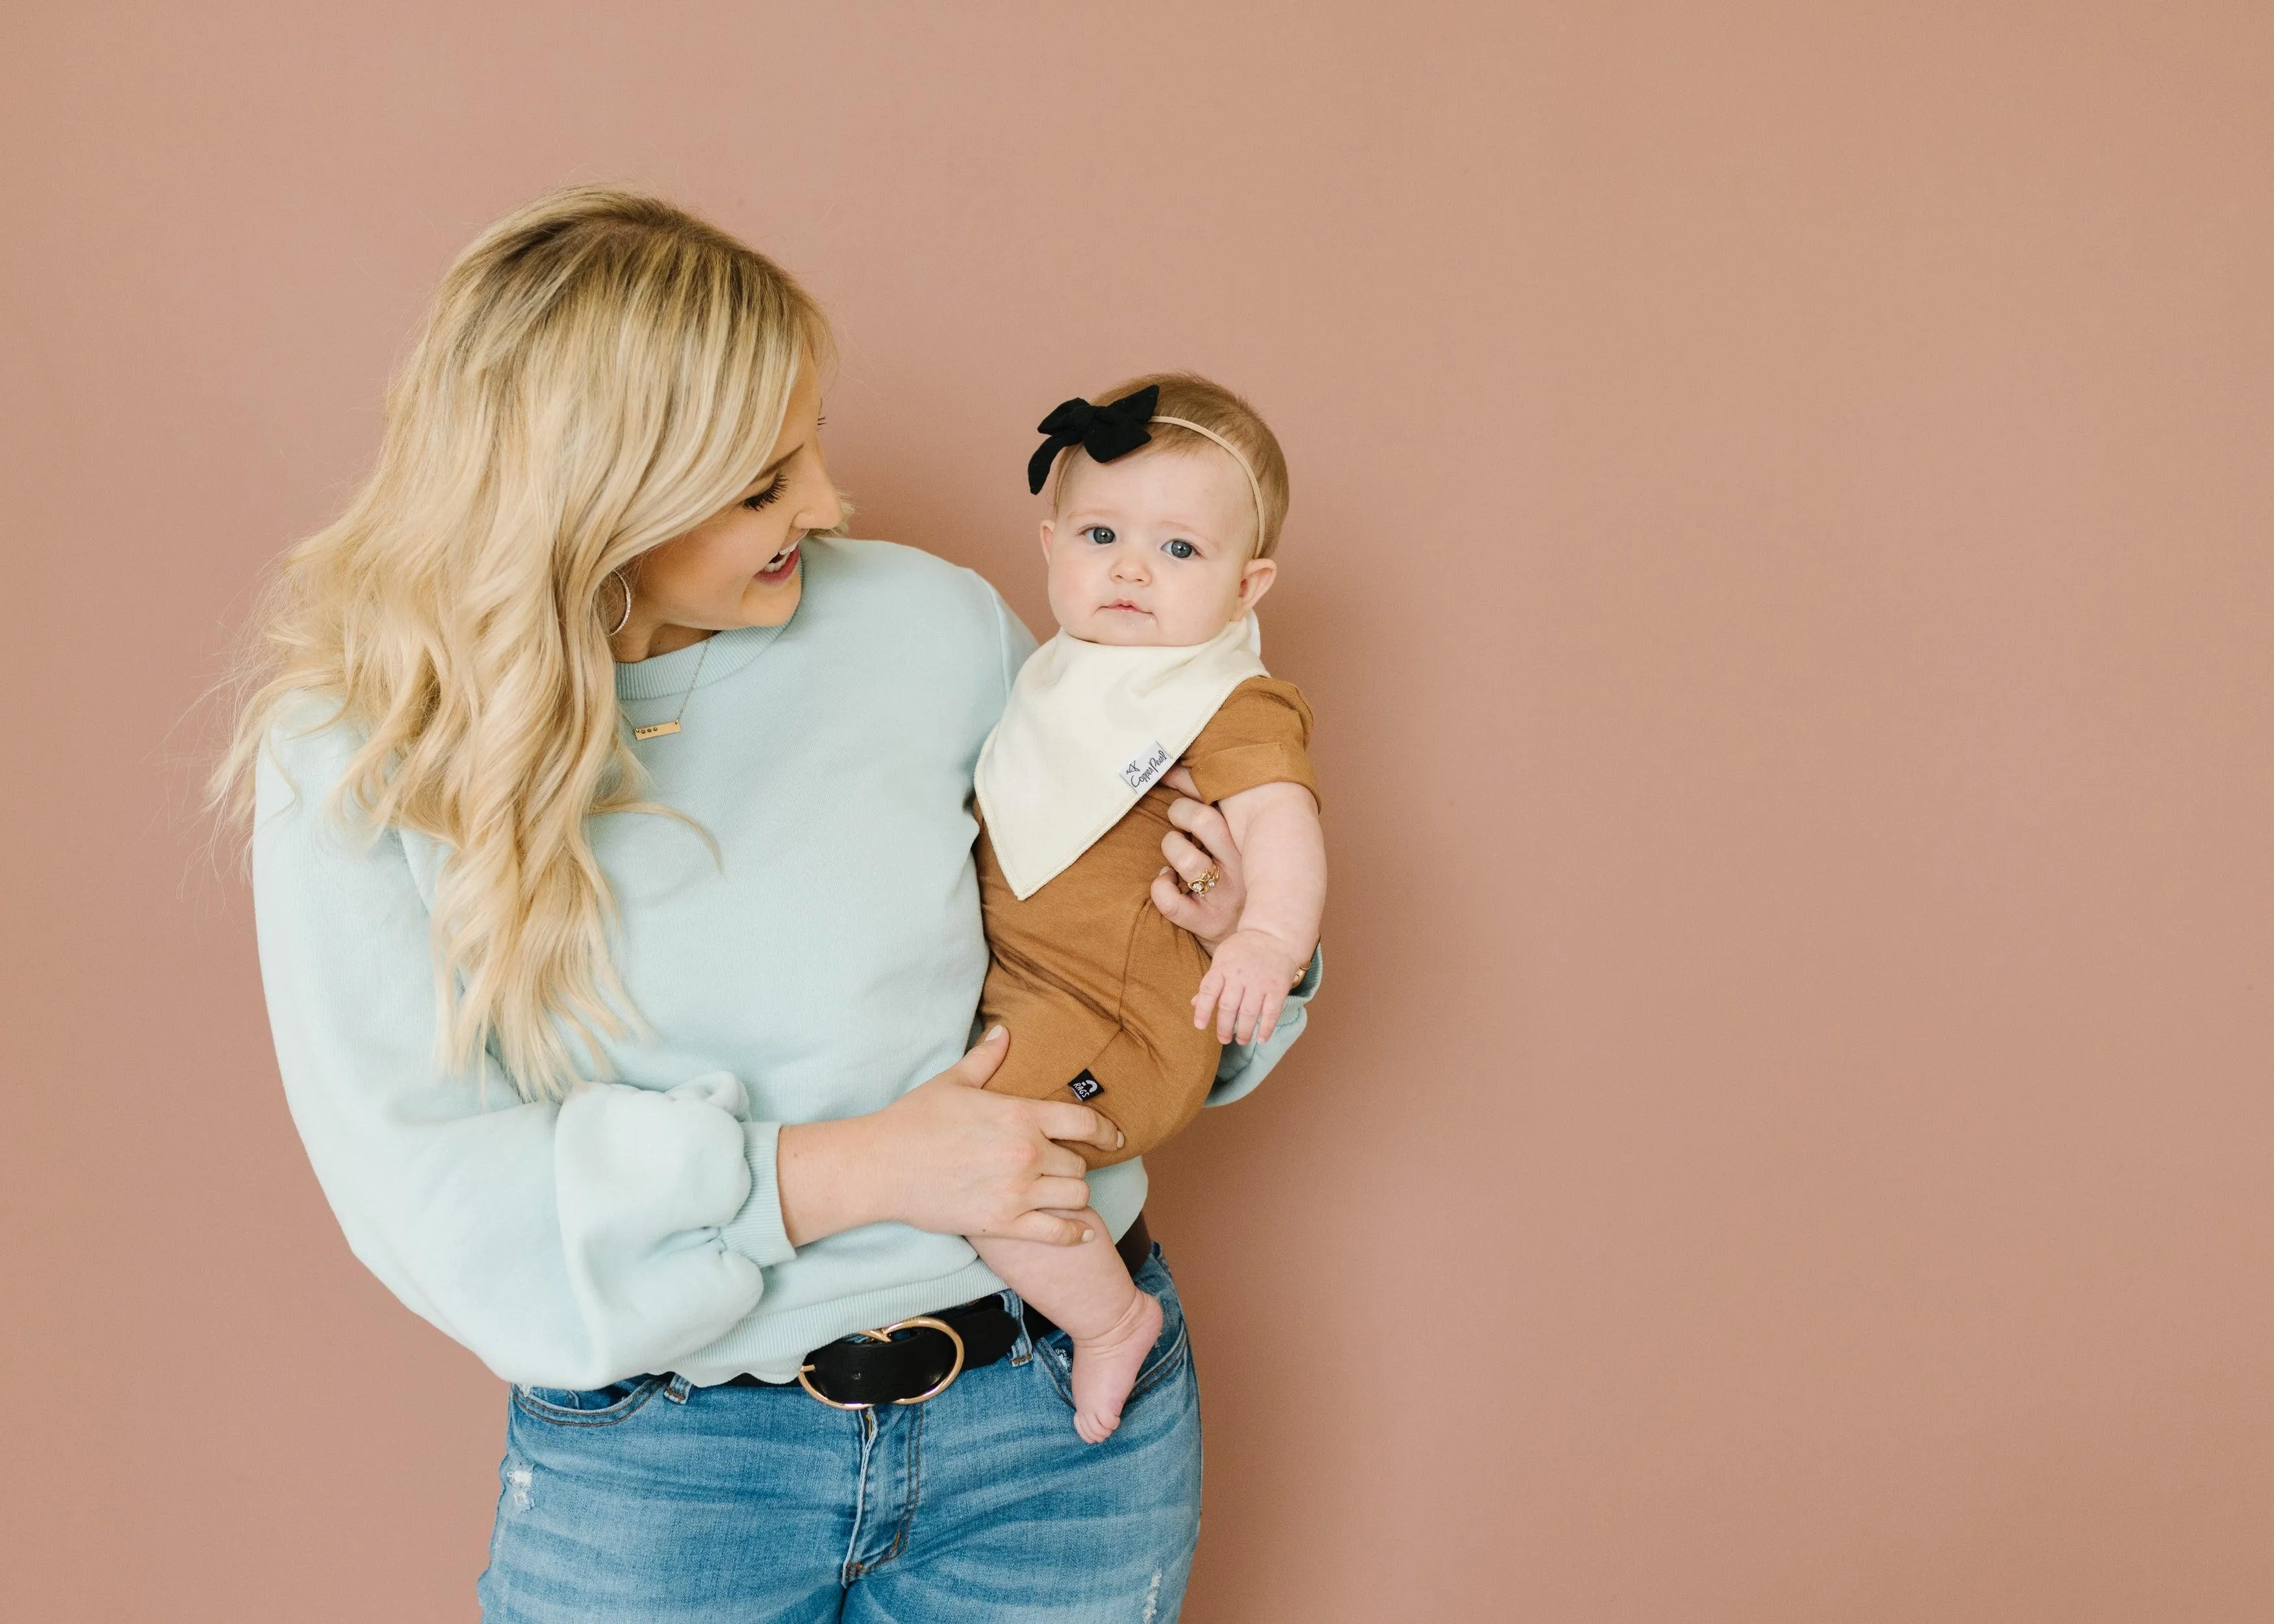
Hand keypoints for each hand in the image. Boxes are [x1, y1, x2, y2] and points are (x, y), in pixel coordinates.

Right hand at [778, 1027, 1122, 1247]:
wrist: (880, 1167)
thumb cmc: (914, 1120)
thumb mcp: (953, 1081)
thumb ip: (987, 1057)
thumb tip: (1005, 1030)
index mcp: (1020, 1114)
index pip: (1083, 1122)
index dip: (1106, 1131)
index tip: (1114, 1138)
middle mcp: (1026, 1153)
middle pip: (1079, 1163)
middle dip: (1073, 1163)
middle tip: (1063, 1165)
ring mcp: (1016, 1191)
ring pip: (1075, 1196)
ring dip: (1073, 1194)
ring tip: (1064, 1191)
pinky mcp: (1002, 1223)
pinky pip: (1056, 1232)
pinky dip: (1073, 1232)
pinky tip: (1081, 1230)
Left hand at [1149, 767, 1246, 951]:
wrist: (1261, 938)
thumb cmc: (1238, 875)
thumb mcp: (1234, 836)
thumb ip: (1209, 800)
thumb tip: (1169, 765)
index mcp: (1251, 840)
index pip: (1220, 798)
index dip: (1192, 786)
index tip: (1180, 785)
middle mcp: (1242, 867)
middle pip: (1202, 819)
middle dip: (1179, 813)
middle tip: (1179, 822)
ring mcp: (1225, 896)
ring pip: (1185, 858)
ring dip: (1170, 847)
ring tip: (1174, 852)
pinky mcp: (1208, 923)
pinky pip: (1171, 902)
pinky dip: (1160, 888)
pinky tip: (1166, 881)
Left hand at [1192, 928, 1307, 1043]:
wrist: (1275, 935)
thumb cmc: (1243, 950)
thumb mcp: (1223, 958)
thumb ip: (1211, 982)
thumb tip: (1193, 1003)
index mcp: (1223, 967)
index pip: (1209, 991)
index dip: (1202, 1010)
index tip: (1199, 1026)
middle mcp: (1240, 975)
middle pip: (1229, 1007)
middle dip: (1224, 1028)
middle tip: (1223, 1039)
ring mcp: (1260, 982)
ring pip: (1249, 1013)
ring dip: (1244, 1031)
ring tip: (1241, 1040)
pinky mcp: (1278, 987)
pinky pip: (1271, 1012)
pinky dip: (1266, 1028)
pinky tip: (1261, 1038)